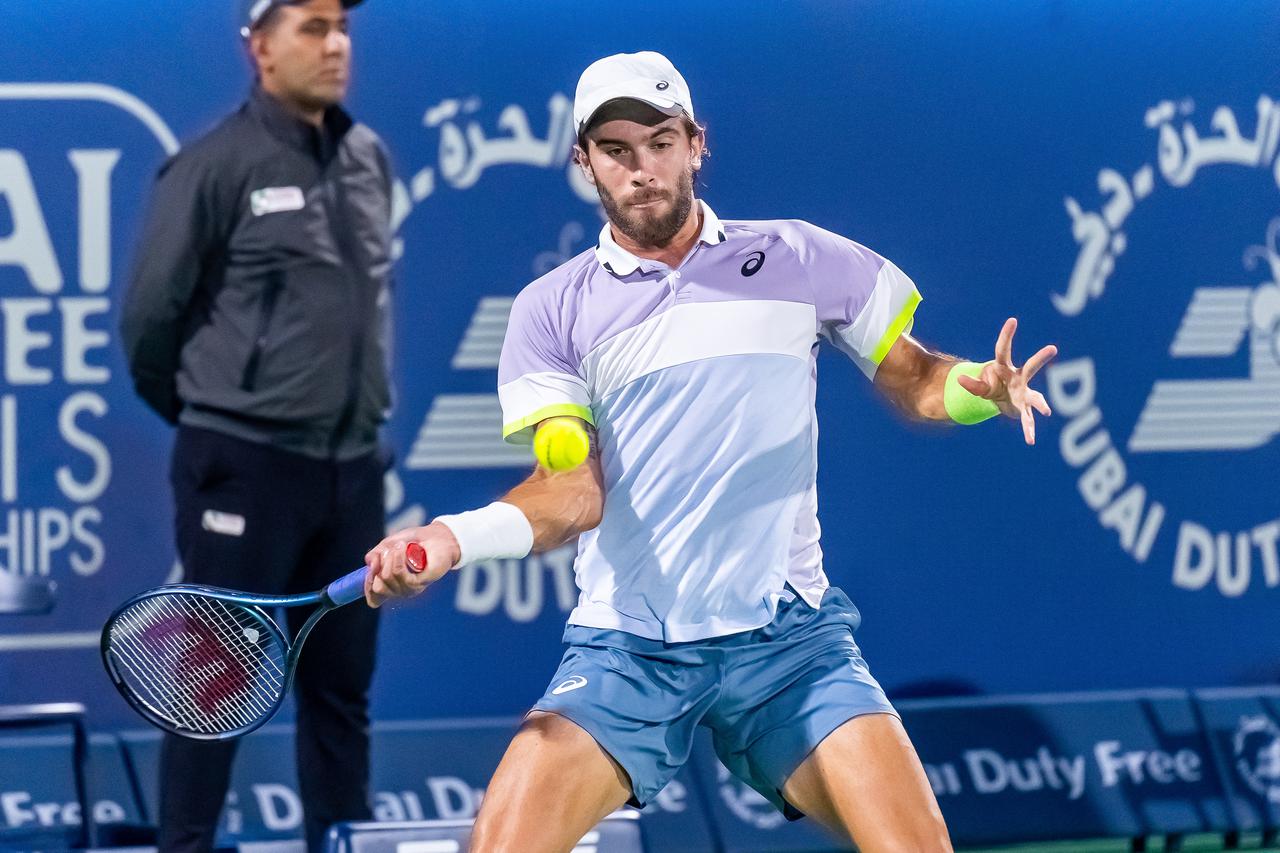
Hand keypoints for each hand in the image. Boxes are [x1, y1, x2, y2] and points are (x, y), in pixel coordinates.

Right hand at [362, 521, 461, 607]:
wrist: (436, 536)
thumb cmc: (414, 542)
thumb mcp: (387, 545)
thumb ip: (375, 555)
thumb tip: (370, 565)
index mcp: (391, 585)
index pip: (374, 599)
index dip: (367, 586)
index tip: (372, 568)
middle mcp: (400, 590)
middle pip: (378, 587)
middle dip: (380, 564)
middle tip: (391, 549)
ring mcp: (410, 588)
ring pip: (388, 577)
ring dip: (391, 557)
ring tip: (401, 545)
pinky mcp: (420, 583)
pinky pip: (401, 574)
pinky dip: (398, 558)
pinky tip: (403, 548)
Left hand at [957, 318, 1057, 444]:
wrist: (1002, 399)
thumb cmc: (992, 386)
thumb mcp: (980, 386)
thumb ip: (972, 384)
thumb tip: (960, 380)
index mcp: (1004, 368)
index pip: (1004, 349)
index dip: (1007, 335)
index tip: (1013, 320)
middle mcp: (1019, 378)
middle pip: (1031, 366)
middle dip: (1041, 358)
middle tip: (1053, 349)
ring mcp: (1024, 393)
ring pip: (1035, 397)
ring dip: (1041, 404)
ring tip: (1046, 411)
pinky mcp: (1024, 407)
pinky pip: (1028, 419)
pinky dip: (1028, 429)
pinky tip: (1030, 440)